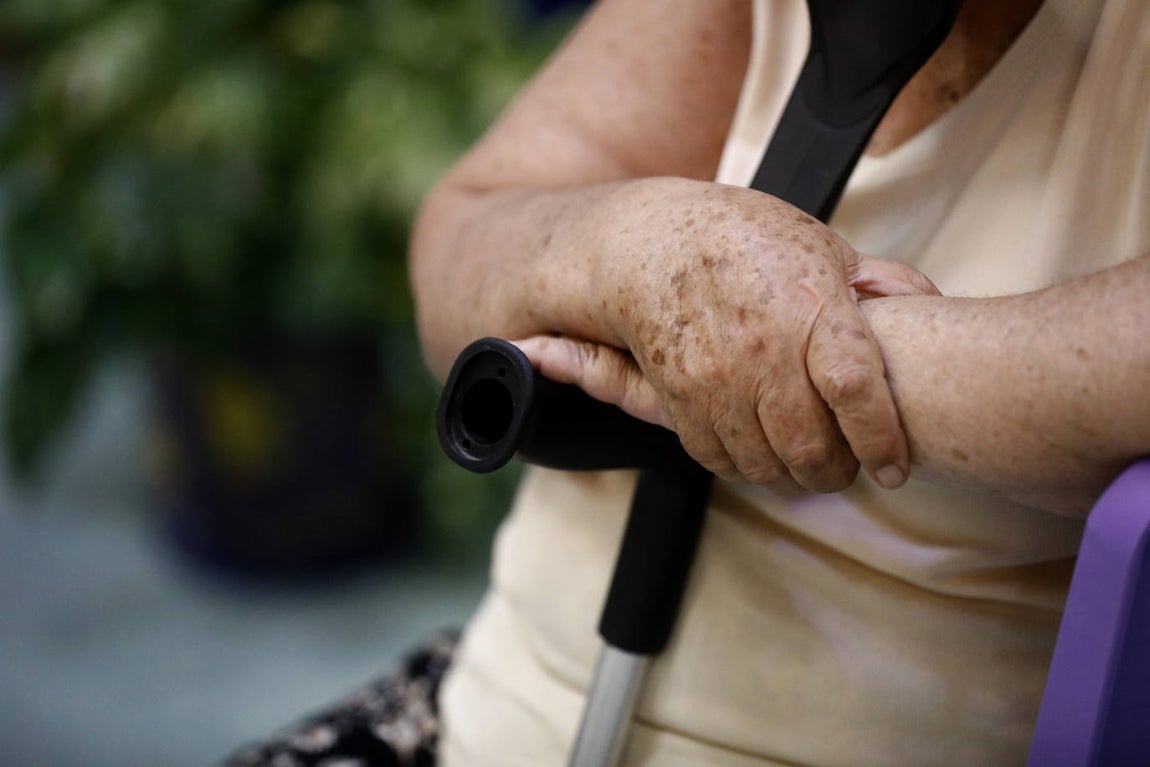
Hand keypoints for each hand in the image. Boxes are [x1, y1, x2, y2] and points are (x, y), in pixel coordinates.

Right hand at [517, 178, 937, 491]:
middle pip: (809, 445)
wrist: (652, 242)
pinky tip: (761, 456)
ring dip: (792, 479)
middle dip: (836, 474)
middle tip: (848, 471)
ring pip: (764, 463)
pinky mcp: (681, 397)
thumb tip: (933, 303)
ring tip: (806, 468)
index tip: (893, 468)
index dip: (880, 440)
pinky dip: (745, 469)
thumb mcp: (820, 244)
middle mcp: (763, 348)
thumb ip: (879, 280)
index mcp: (810, 307)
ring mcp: (717, 377)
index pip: (854, 388)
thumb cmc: (743, 239)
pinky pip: (718, 458)